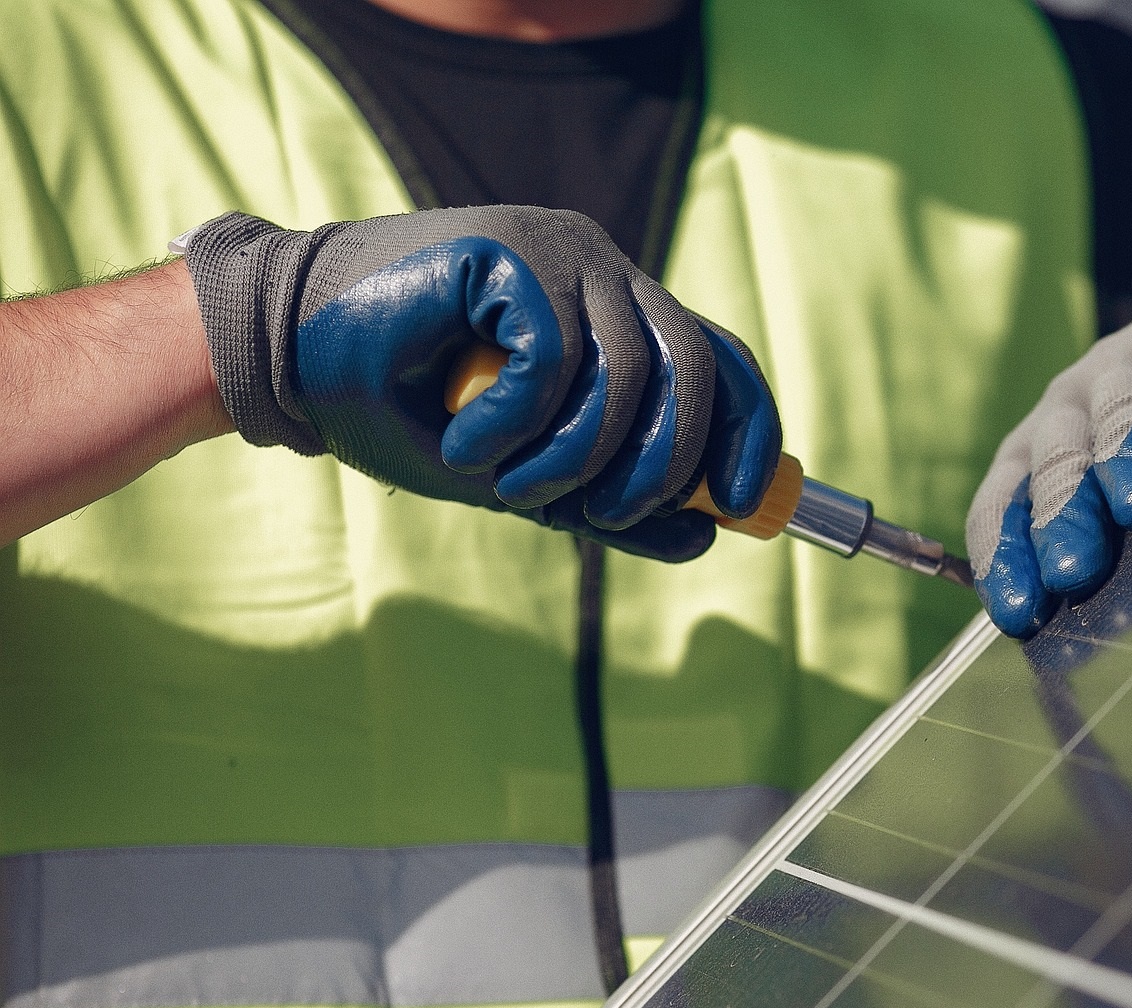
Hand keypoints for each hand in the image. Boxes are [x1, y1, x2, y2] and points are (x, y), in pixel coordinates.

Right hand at [181, 207, 780, 560]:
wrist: (284, 357)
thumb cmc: (401, 410)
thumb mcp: (522, 473)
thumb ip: (610, 501)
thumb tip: (706, 536)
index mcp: (617, 310)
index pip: (720, 361)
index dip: (749, 433)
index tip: (746, 508)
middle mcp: (602, 270)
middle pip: (695, 368)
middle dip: (664, 464)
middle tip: (601, 514)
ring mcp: (560, 250)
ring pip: (628, 374)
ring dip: (573, 459)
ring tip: (508, 486)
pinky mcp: (512, 248)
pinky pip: (557, 360)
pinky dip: (517, 425)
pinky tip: (466, 443)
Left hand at [966, 303, 1131, 636]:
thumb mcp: (1115, 536)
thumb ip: (1092, 579)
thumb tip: (1066, 665)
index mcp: (1028, 459)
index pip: (1001, 507)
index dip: (1006, 557)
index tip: (1022, 612)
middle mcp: (1063, 408)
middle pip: (1055, 462)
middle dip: (1063, 515)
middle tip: (1074, 566)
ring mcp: (1119, 366)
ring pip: (1114, 410)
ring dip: (1123, 454)